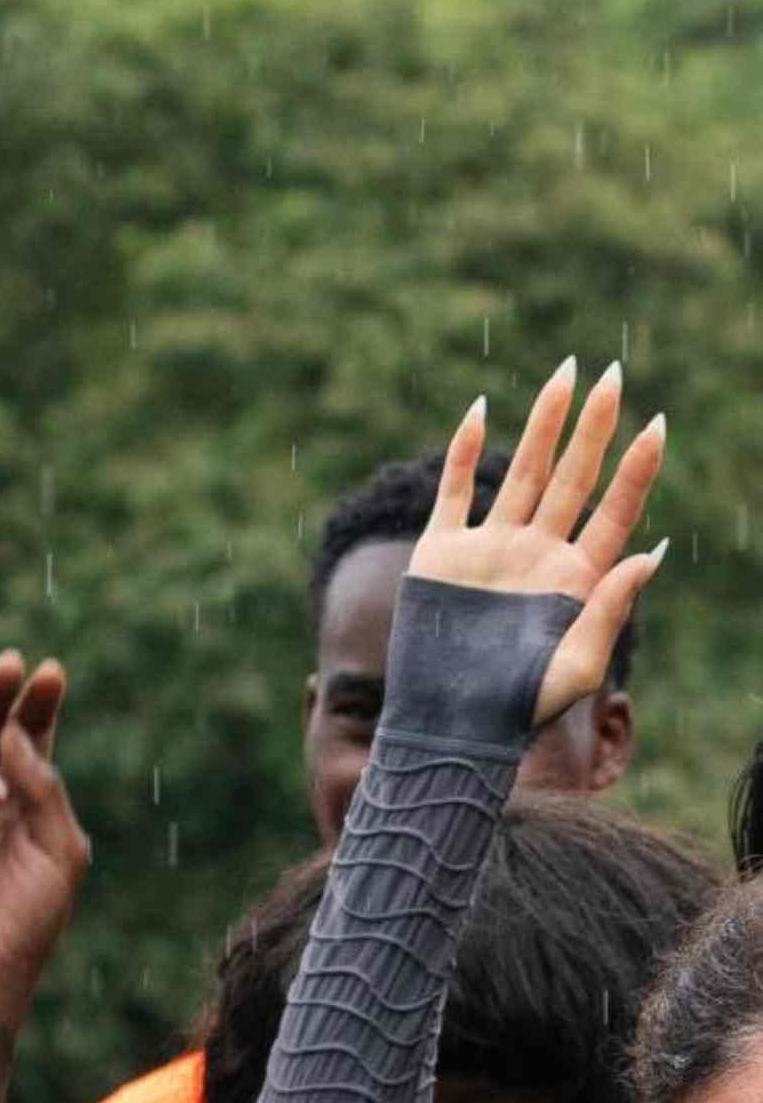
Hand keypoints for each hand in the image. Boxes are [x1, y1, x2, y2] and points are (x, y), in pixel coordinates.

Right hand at [410, 362, 668, 726]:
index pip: (615, 510)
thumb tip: (653, 549)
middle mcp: (537, 554)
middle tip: (613, 376)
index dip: (637, 469)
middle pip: (574, 477)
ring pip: (522, 473)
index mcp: (575, 579)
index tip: (658, 425)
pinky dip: (463, 452)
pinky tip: (479, 409)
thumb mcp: (578, 667)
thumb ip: (612, 608)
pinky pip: (456, 492)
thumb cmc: (518, 710)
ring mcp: (490, 550)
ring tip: (565, 375)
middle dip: (594, 428)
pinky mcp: (442, 553)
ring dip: (543, 425)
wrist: (447, 727)